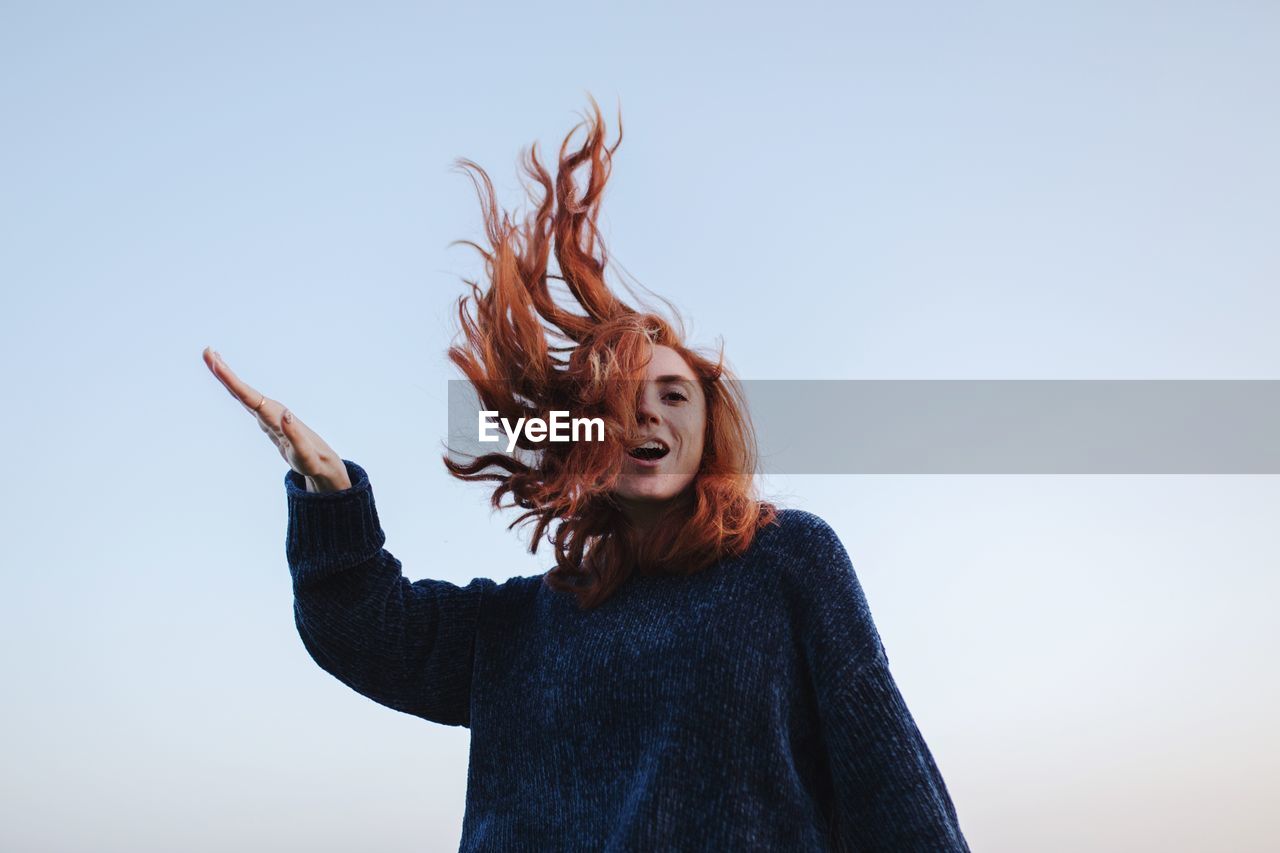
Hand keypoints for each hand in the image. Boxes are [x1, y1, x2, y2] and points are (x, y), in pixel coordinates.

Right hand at [202, 346, 352, 492]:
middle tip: (207, 351)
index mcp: (276, 416)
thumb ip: (294, 435)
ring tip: (213, 359)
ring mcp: (268, 414)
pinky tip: (230, 383)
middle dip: (224, 372)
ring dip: (228, 377)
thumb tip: (285, 414)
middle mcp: (271, 411)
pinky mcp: (267, 419)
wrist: (321, 461)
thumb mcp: (303, 453)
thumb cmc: (312, 459)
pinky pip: (247, 400)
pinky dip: (236, 390)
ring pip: (243, 392)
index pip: (249, 396)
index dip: (232, 381)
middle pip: (243, 389)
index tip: (217, 363)